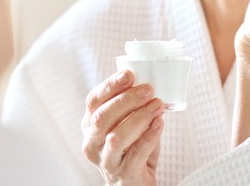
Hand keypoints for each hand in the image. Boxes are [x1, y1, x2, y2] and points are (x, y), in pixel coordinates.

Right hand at [81, 71, 164, 185]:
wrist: (134, 183)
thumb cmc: (131, 148)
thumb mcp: (126, 124)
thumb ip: (132, 107)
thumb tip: (149, 83)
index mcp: (90, 125)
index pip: (93, 101)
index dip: (110, 86)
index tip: (128, 74)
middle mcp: (92, 143)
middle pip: (102, 117)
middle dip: (126, 100)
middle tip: (148, 89)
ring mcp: (105, 161)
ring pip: (116, 137)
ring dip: (139, 117)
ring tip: (157, 105)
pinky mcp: (123, 174)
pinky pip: (136, 153)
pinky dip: (149, 136)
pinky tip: (159, 123)